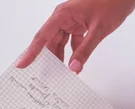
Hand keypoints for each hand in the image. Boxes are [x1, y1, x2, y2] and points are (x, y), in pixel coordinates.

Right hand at [17, 0, 134, 72]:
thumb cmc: (112, 4)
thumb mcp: (98, 30)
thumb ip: (86, 50)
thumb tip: (74, 68)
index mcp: (62, 15)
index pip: (42, 36)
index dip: (32, 52)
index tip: (22, 64)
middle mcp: (64, 17)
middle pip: (50, 40)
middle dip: (47, 58)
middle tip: (43, 75)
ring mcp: (72, 20)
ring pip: (61, 41)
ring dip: (61, 56)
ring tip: (58, 73)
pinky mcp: (81, 24)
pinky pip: (73, 40)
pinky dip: (74, 52)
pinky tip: (75, 65)